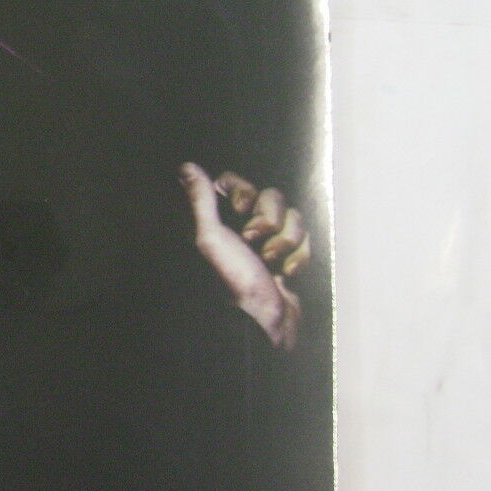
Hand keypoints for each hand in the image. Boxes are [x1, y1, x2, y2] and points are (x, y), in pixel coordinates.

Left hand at [179, 162, 309, 349]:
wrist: (265, 323)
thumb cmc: (232, 282)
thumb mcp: (210, 238)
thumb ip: (201, 200)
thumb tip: (186, 167)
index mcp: (218, 221)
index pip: (234, 183)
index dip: (243, 191)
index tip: (239, 207)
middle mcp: (242, 228)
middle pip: (270, 196)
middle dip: (268, 219)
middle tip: (253, 242)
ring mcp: (268, 243)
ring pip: (292, 217)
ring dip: (285, 241)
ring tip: (270, 262)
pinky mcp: (289, 258)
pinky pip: (304, 240)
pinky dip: (298, 257)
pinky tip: (286, 274)